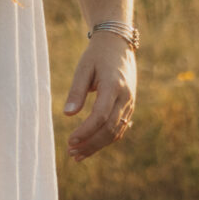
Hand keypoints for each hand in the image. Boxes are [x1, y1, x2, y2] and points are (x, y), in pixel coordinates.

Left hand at [63, 33, 136, 159]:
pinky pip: (120, 127)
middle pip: (109, 128)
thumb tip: (68, 115)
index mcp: (114, 86)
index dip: (86, 131)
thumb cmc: (97, 55)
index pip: (100, 116)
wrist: (118, 44)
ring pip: (116, 131)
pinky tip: (91, 146)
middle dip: (90, 144)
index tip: (70, 141)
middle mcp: (126, 97)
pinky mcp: (129, 105)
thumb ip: (76, 91)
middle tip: (72, 154)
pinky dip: (106, 139)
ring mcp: (130, 103)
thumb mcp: (83, 68)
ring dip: (97, 145)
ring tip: (78, 155)